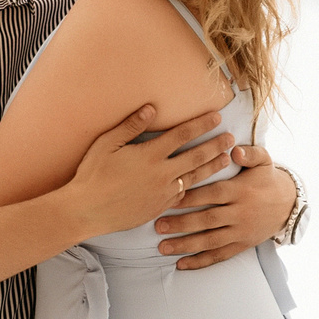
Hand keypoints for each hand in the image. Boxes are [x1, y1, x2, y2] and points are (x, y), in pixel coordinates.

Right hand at [58, 105, 236, 242]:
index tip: (217, 117)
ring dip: (212, 167)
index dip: (201, 125)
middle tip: (232, 138)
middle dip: (216, 145)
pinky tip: (200, 183)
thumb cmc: (92, 174)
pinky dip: (195, 187)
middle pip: (196, 156)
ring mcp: (162, 193)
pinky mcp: (159, 208)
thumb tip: (151, 108)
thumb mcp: (107, 144)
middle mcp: (161, 174)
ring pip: (195, 177)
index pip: (182, 135)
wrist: (87, 210)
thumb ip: (131, 126)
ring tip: (227, 159)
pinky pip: (183, 195)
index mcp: (149, 155)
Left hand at [154, 153, 294, 268]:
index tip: (169, 198)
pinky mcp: (242, 245)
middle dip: (181, 224)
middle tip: (157, 225)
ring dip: (185, 246)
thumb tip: (234, 150)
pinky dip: (200, 262)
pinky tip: (181, 265)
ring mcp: (241, 232)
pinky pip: (220, 256)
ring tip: (162, 247)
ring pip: (211, 241)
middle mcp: (240, 213)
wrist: (289, 204)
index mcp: (241, 191)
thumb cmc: (267, 178)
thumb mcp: (264, 160)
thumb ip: (250, 153)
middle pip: (208, 220)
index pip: (213, 194)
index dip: (191, 197)